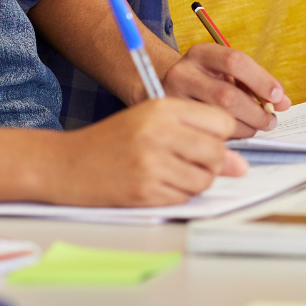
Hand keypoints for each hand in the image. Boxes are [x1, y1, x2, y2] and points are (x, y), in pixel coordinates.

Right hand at [53, 98, 248, 206]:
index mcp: (163, 108)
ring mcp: (151, 163)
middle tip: (190, 162)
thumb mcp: (152, 123)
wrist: (64, 164)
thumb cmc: (112, 141)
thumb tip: (241, 166)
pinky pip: (184, 197)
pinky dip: (178, 195)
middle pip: (217, 153)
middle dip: (213, 163)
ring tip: (171, 173)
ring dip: (196, 181)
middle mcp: (158, 133)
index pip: (222, 122)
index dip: (221, 136)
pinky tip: (156, 184)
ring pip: (204, 179)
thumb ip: (197, 136)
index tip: (208, 141)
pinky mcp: (144, 191)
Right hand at [161, 42, 290, 137]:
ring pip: (216, 118)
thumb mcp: (228, 73)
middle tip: (270, 121)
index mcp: (201, 54)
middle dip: (255, 112)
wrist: (163, 88)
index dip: (260, 80)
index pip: (235, 61)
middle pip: (226, 95)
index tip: (277, 97)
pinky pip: (204, 135)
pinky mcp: (170, 122)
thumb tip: (283, 102)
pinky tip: (234, 135)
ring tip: (255, 127)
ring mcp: (171, 98)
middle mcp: (182, 72)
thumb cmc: (206, 80)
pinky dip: (227, 138)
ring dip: (244, 127)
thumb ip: (257, 83)